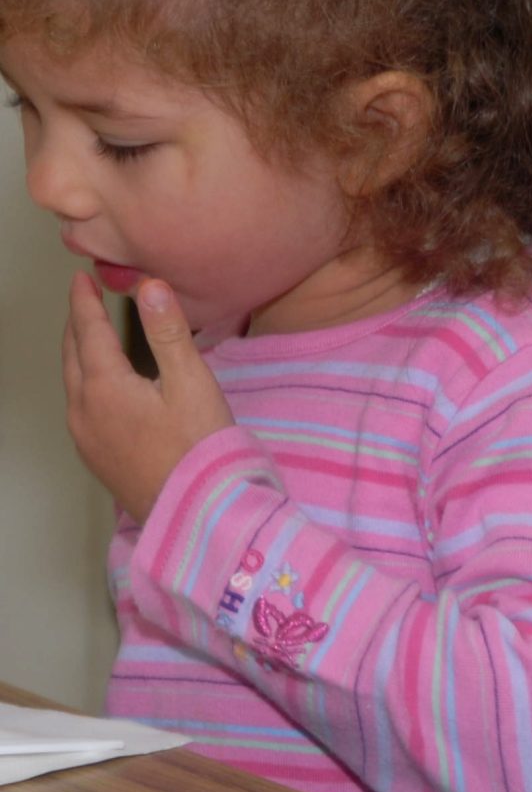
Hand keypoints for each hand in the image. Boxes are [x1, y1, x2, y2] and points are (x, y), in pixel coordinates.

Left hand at [62, 275, 234, 523]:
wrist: (197, 513)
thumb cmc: (200, 449)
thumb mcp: (192, 383)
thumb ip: (168, 332)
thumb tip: (149, 286)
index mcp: (105, 387)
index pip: (88, 331)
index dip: (84, 302)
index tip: (81, 278)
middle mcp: (84, 410)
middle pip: (71, 356)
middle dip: (76, 324)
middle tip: (83, 300)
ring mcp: (86, 437)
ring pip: (72, 382)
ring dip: (78, 353)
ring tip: (89, 335)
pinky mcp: (96, 457)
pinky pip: (79, 406)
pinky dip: (84, 381)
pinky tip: (100, 386)